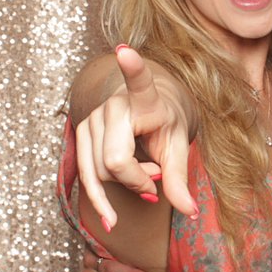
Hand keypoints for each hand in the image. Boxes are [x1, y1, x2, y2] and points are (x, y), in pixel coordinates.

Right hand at [75, 45, 197, 230]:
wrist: (146, 109)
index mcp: (145, 99)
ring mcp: (92, 118)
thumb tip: (191, 213)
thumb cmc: (166, 123)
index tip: (125, 51)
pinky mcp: (80, 133)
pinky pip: (85, 176)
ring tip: (144, 174)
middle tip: (156, 175)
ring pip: (99, 172)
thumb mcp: (179, 147)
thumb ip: (181, 179)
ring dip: (124, 185)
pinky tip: (111, 220)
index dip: (132, 68)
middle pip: (114, 161)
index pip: (139, 81)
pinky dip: (100, 200)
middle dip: (137, 180)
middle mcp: (113, 105)